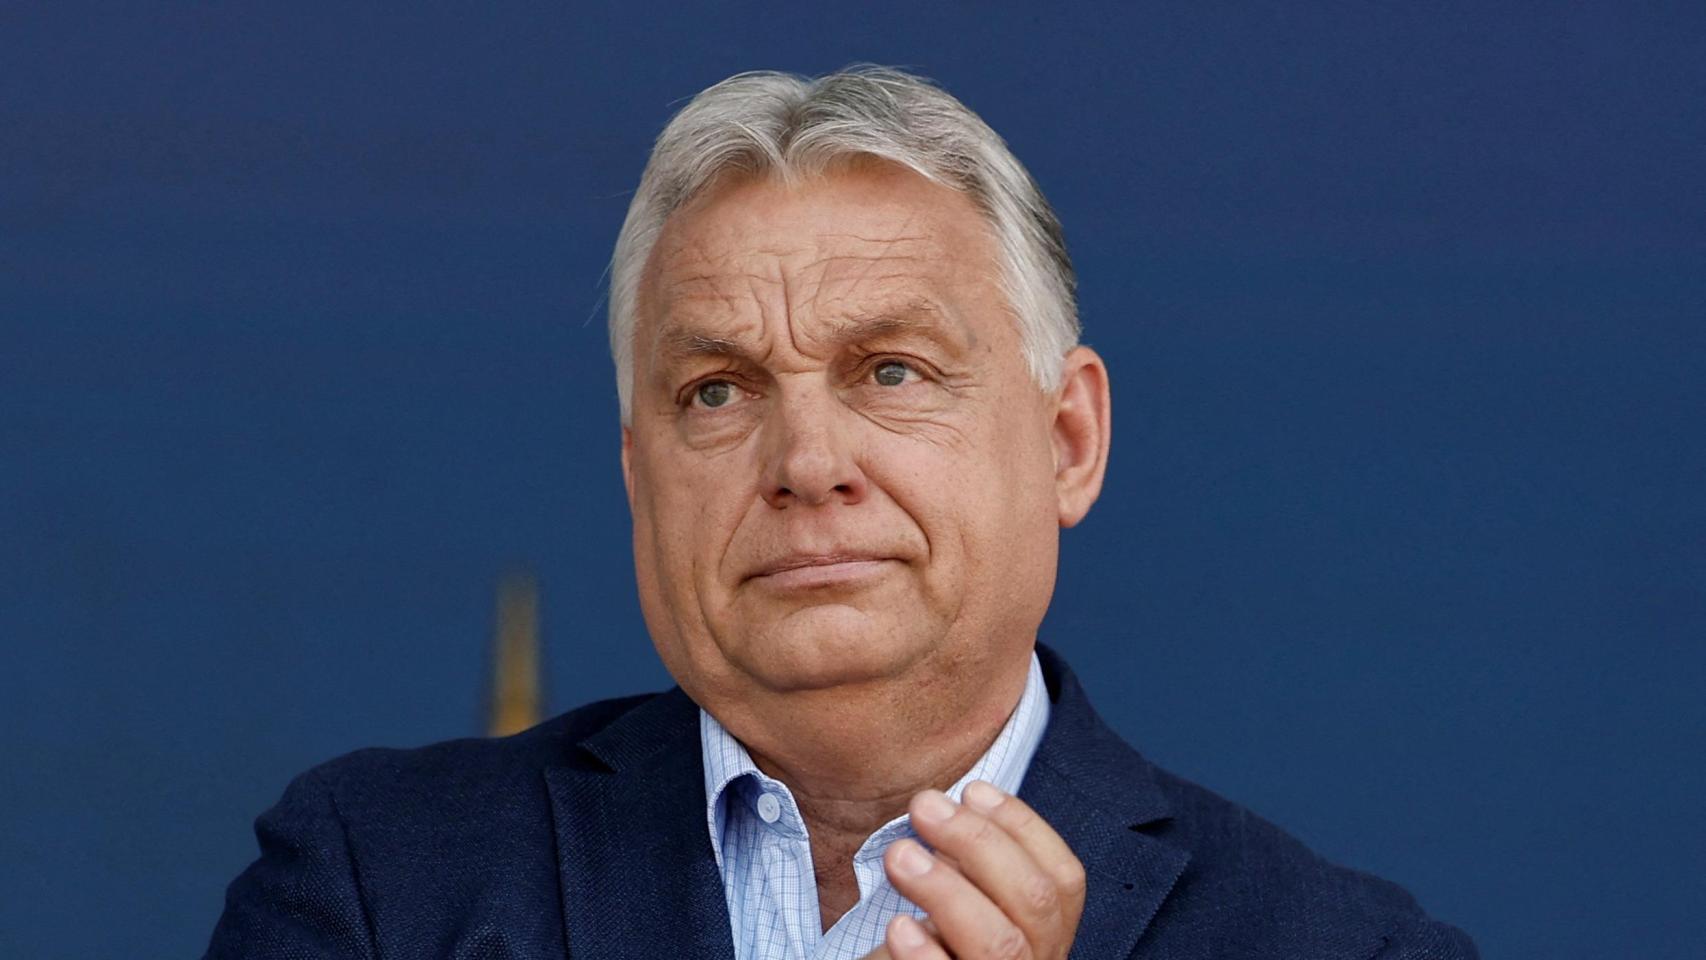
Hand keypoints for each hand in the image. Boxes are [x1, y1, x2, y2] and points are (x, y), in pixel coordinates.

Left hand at [862, 780, 1085, 959]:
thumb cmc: (930, 946)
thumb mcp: (960, 901)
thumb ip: (969, 866)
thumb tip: (947, 808)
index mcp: (1046, 934)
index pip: (1064, 878)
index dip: (1023, 826)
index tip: (972, 790)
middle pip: (1036, 899)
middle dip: (978, 841)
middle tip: (923, 807)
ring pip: (1001, 943)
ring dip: (947, 889)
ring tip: (898, 856)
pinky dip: (926, 955)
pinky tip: (898, 926)